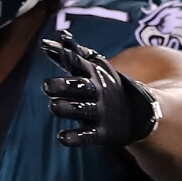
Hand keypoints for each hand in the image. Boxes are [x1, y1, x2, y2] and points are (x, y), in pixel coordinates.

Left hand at [41, 30, 160, 147]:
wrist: (138, 113)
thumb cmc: (103, 84)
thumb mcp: (92, 67)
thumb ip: (69, 56)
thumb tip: (43, 42)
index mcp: (93, 74)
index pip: (78, 62)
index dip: (64, 54)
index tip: (46, 46)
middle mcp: (97, 91)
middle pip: (79, 86)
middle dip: (63, 85)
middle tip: (46, 85)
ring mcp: (100, 112)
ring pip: (81, 110)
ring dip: (67, 108)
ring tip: (54, 105)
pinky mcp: (102, 132)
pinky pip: (87, 136)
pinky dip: (75, 137)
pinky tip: (62, 137)